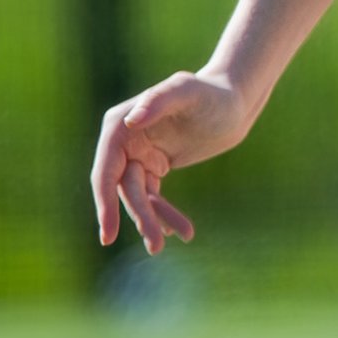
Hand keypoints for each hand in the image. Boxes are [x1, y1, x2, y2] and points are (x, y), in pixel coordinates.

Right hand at [90, 70, 260, 253]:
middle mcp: (122, 142)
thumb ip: (158, 100)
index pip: (105, 171)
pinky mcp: (155, 166)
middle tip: (156, 246)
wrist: (233, 100)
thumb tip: (129, 121)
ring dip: (157, 219)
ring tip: (185, 235)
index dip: (104, 203)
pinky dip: (165, 214)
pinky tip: (180, 231)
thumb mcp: (186, 90)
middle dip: (140, 217)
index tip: (108, 234)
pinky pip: (154, 197)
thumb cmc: (209, 92)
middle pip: (123, 189)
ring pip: (140, 197)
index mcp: (119, 125)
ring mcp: (138, 155)